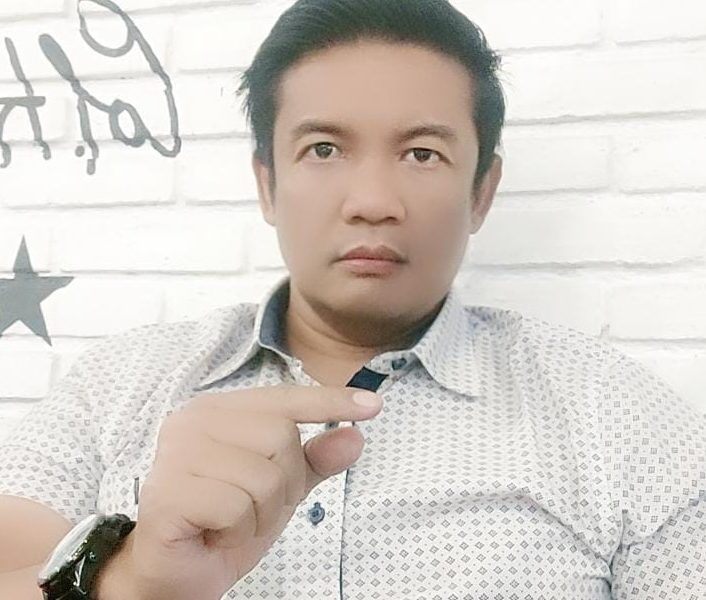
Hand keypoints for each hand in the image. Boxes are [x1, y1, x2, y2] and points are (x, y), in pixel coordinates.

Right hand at [97, 384, 382, 599]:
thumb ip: (314, 460)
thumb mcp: (280, 488)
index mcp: (218, 410)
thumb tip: (356, 435)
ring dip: (262, 513)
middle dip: (285, 484)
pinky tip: (215, 534)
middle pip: (282, 437)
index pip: (285, 398)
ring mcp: (176, 454)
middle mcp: (193, 421)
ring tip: (233, 521)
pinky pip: (238, 508)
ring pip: (265, 476)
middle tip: (254, 507)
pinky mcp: (168, 493)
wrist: (173, 573)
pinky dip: (239, 531)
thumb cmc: (224, 521)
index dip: (330, 401)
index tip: (374, 406)